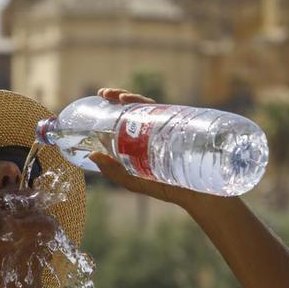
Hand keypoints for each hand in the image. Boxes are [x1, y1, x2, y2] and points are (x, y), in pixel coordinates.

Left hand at [89, 88, 214, 208]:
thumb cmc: (167, 187)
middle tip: (105, 93)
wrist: (198, 194)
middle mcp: (156, 128)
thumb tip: (91, 155)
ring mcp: (169, 126)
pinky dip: (156, 107)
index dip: (114, 102)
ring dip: (134, 97)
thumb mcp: (134, 181)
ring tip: (120, 98)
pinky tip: (144, 105)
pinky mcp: (183, 128)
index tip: (102, 95)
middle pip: (137, 105)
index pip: (127, 114)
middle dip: (121, 95)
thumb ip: (113, 171)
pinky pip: (170, 113)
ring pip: (151, 105)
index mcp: (142, 137)